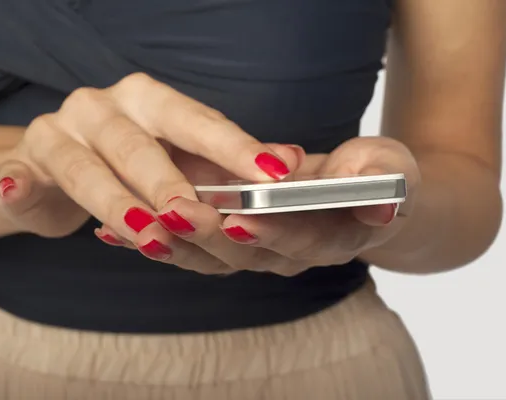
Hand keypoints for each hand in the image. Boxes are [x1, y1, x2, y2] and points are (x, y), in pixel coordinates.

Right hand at [0, 73, 298, 268]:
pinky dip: (19, 185)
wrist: (58, 167)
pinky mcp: (24, 161)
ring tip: (144, 234)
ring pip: (86, 168)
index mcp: (150, 101)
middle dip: (170, 184)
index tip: (274, 173)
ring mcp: (61, 131)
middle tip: (198, 215)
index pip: (197, 121)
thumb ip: (229, 161)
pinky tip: (19, 189)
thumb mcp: (182, 156)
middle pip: (139, 145)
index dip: (235, 147)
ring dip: (114, 203)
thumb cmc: (133, 161)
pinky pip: (20, 176)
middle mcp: (104, 107)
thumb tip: (292, 161)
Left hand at [96, 136, 418, 275]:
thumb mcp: (388, 169)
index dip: (272, 230)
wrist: (360, 191)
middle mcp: (292, 254)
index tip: (241, 218)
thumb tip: (379, 200)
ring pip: (212, 256)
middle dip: (210, 235)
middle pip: (247, 253)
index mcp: (333, 238)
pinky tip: (118, 230)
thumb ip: (382, 183)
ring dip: (175, 243)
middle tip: (175, 215)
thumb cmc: (376, 175)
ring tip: (133, 226)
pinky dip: (159, 239)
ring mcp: (260, 251)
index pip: (302, 239)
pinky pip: (194, 247)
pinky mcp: (233, 240)